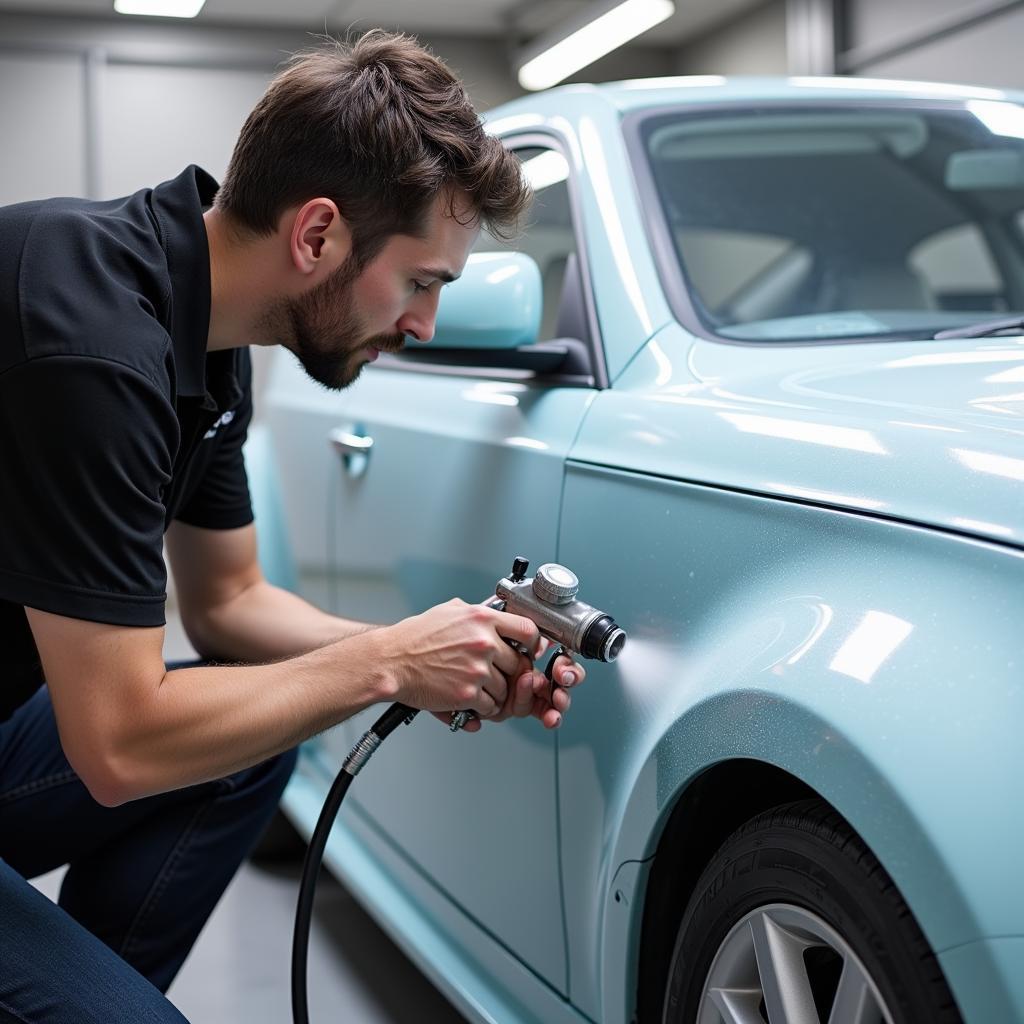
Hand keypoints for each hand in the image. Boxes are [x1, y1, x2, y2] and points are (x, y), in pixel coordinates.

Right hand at [382, 598, 539, 718]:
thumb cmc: (416, 637)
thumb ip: (478, 612)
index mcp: (482, 619)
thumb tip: (498, 612)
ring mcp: (477, 669)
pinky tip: (471, 699)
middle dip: (512, 672)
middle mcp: (483, 642)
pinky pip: (490, 705)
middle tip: (500, 674)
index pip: (527, 629)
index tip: (531, 649)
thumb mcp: (450, 610)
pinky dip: (483, 707)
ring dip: (497, 692)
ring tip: (480, 687)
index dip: (534, 642)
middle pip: (520, 663)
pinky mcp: (467, 693)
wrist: (391, 661)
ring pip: (506, 688)